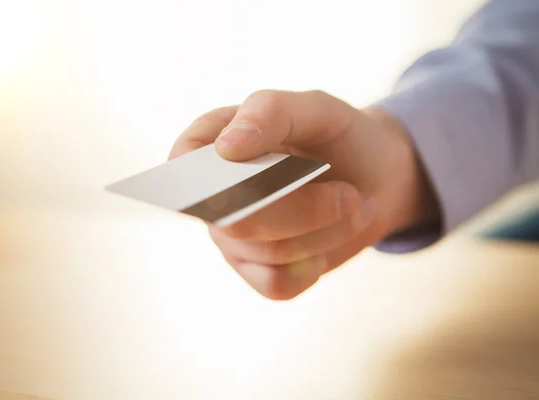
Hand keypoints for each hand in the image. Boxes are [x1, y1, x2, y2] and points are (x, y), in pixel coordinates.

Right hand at [170, 90, 438, 299]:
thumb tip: (225, 148)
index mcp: (216, 141)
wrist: (375, 179)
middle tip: (349, 195)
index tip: (250, 168)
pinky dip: (314, 264)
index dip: (208, 173)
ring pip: (267, 252)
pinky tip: (327, 240)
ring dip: (325, 232)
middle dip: (304, 209)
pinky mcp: (255, 271)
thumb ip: (271, 113)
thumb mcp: (317, 110)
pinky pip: (276, 283)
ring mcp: (231, 236)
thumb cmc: (339, 138)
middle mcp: (216, 193)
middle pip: (235, 218)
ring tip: (351, 205)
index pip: (184, 159)